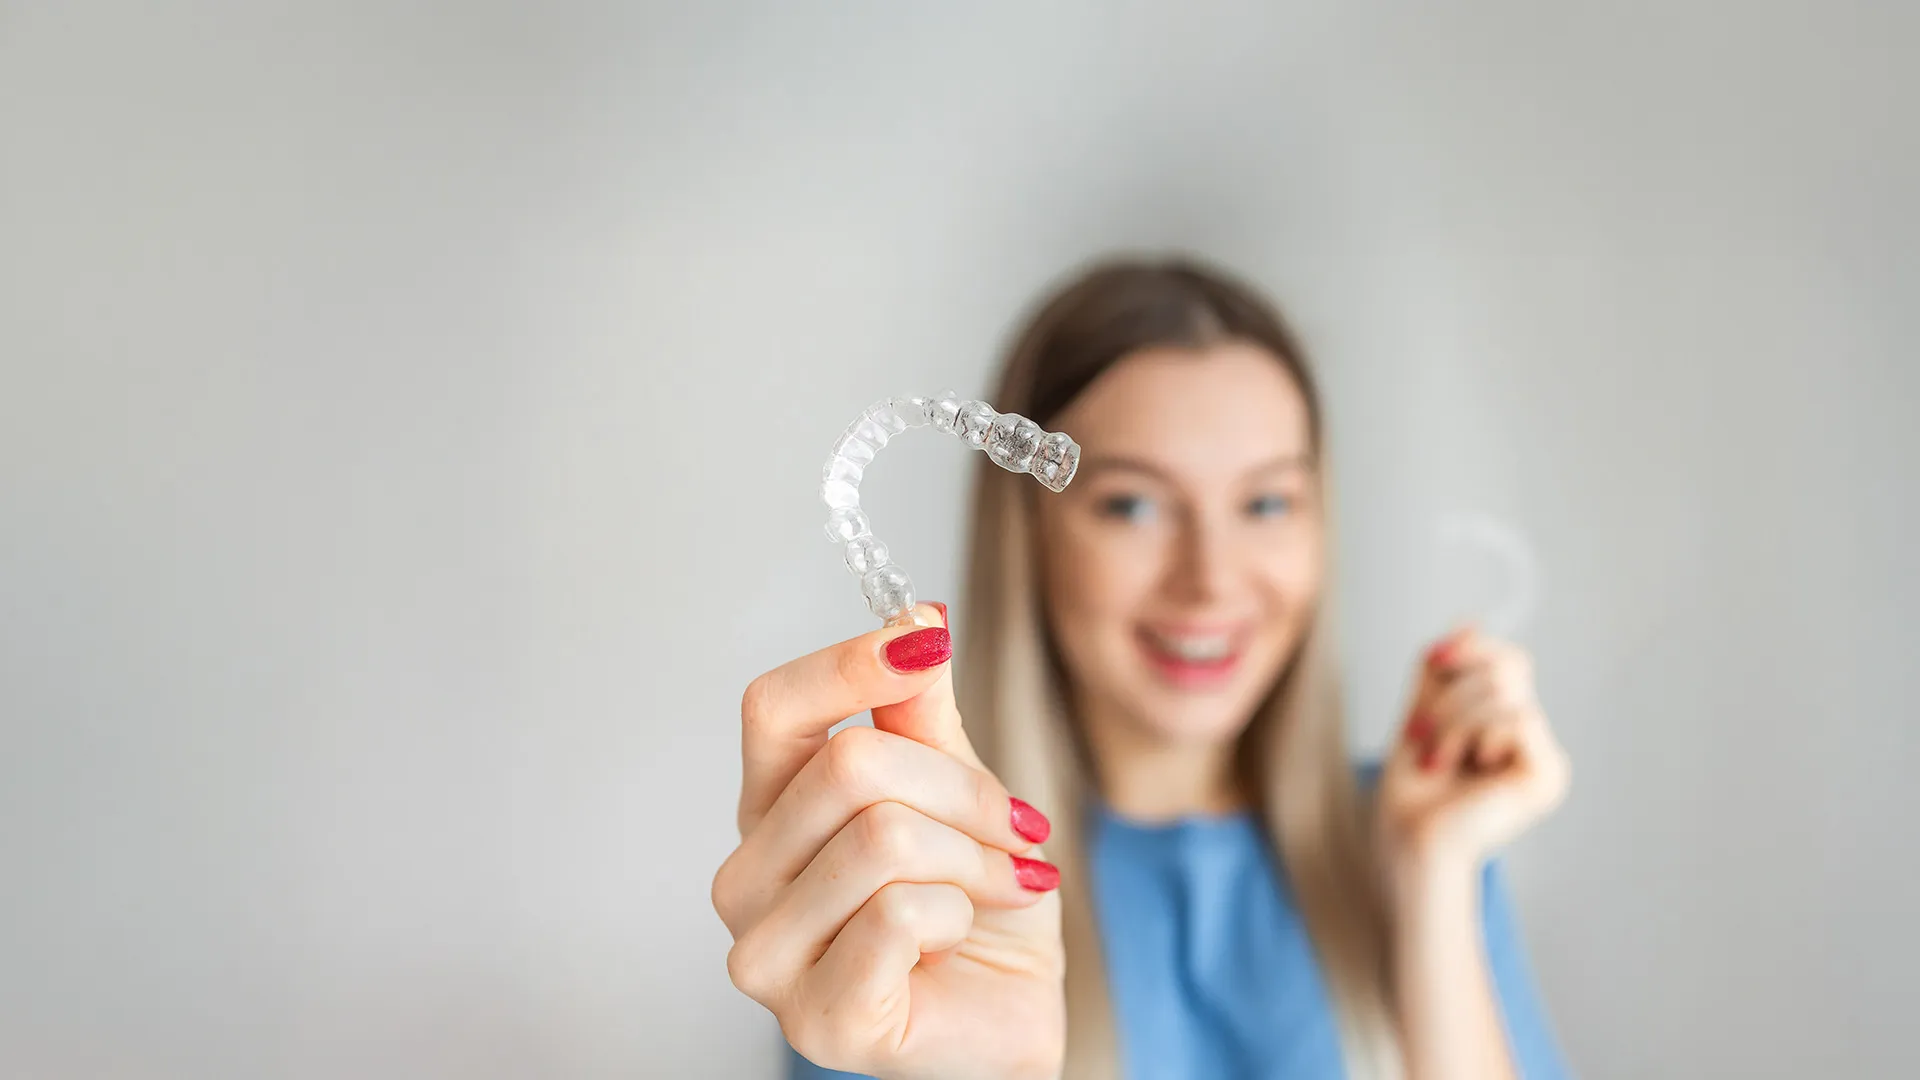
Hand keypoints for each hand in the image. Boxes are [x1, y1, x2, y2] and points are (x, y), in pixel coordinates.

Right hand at [711, 604, 1065, 1079]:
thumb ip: (920, 713)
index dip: (849, 665)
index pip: (772, 708)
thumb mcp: (960, 790)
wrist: (1016, 1014)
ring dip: (974, 858)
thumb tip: (913, 617)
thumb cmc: (978, 911)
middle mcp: (747, 880)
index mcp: (770, 813)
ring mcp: (768, 957)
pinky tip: (960, 941)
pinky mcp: (817, 1018)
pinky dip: (961, 915)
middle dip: (963, 791)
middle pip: (849, 768)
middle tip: (1017, 826)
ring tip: (1000, 885)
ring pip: (882, 839)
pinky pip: (902, 914)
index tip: (926, 642)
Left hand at [1377, 627, 1571, 874]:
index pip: (1506, 660)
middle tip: (1422, 737)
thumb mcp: (1422, 711)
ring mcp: (1545, 758)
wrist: (1408, 838)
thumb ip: (1443, 671)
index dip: (1471, 650)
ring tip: (1437, 759)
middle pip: (1508, 666)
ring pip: (1505, 690)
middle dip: (1451, 695)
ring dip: (1453, 721)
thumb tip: (1471, 622)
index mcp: (1508, 725)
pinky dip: (1475, 734)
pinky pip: (1520, 716)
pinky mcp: (1548, 775)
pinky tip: (1466, 768)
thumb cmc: (1412, 786)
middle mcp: (1533, 740)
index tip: (1433, 662)